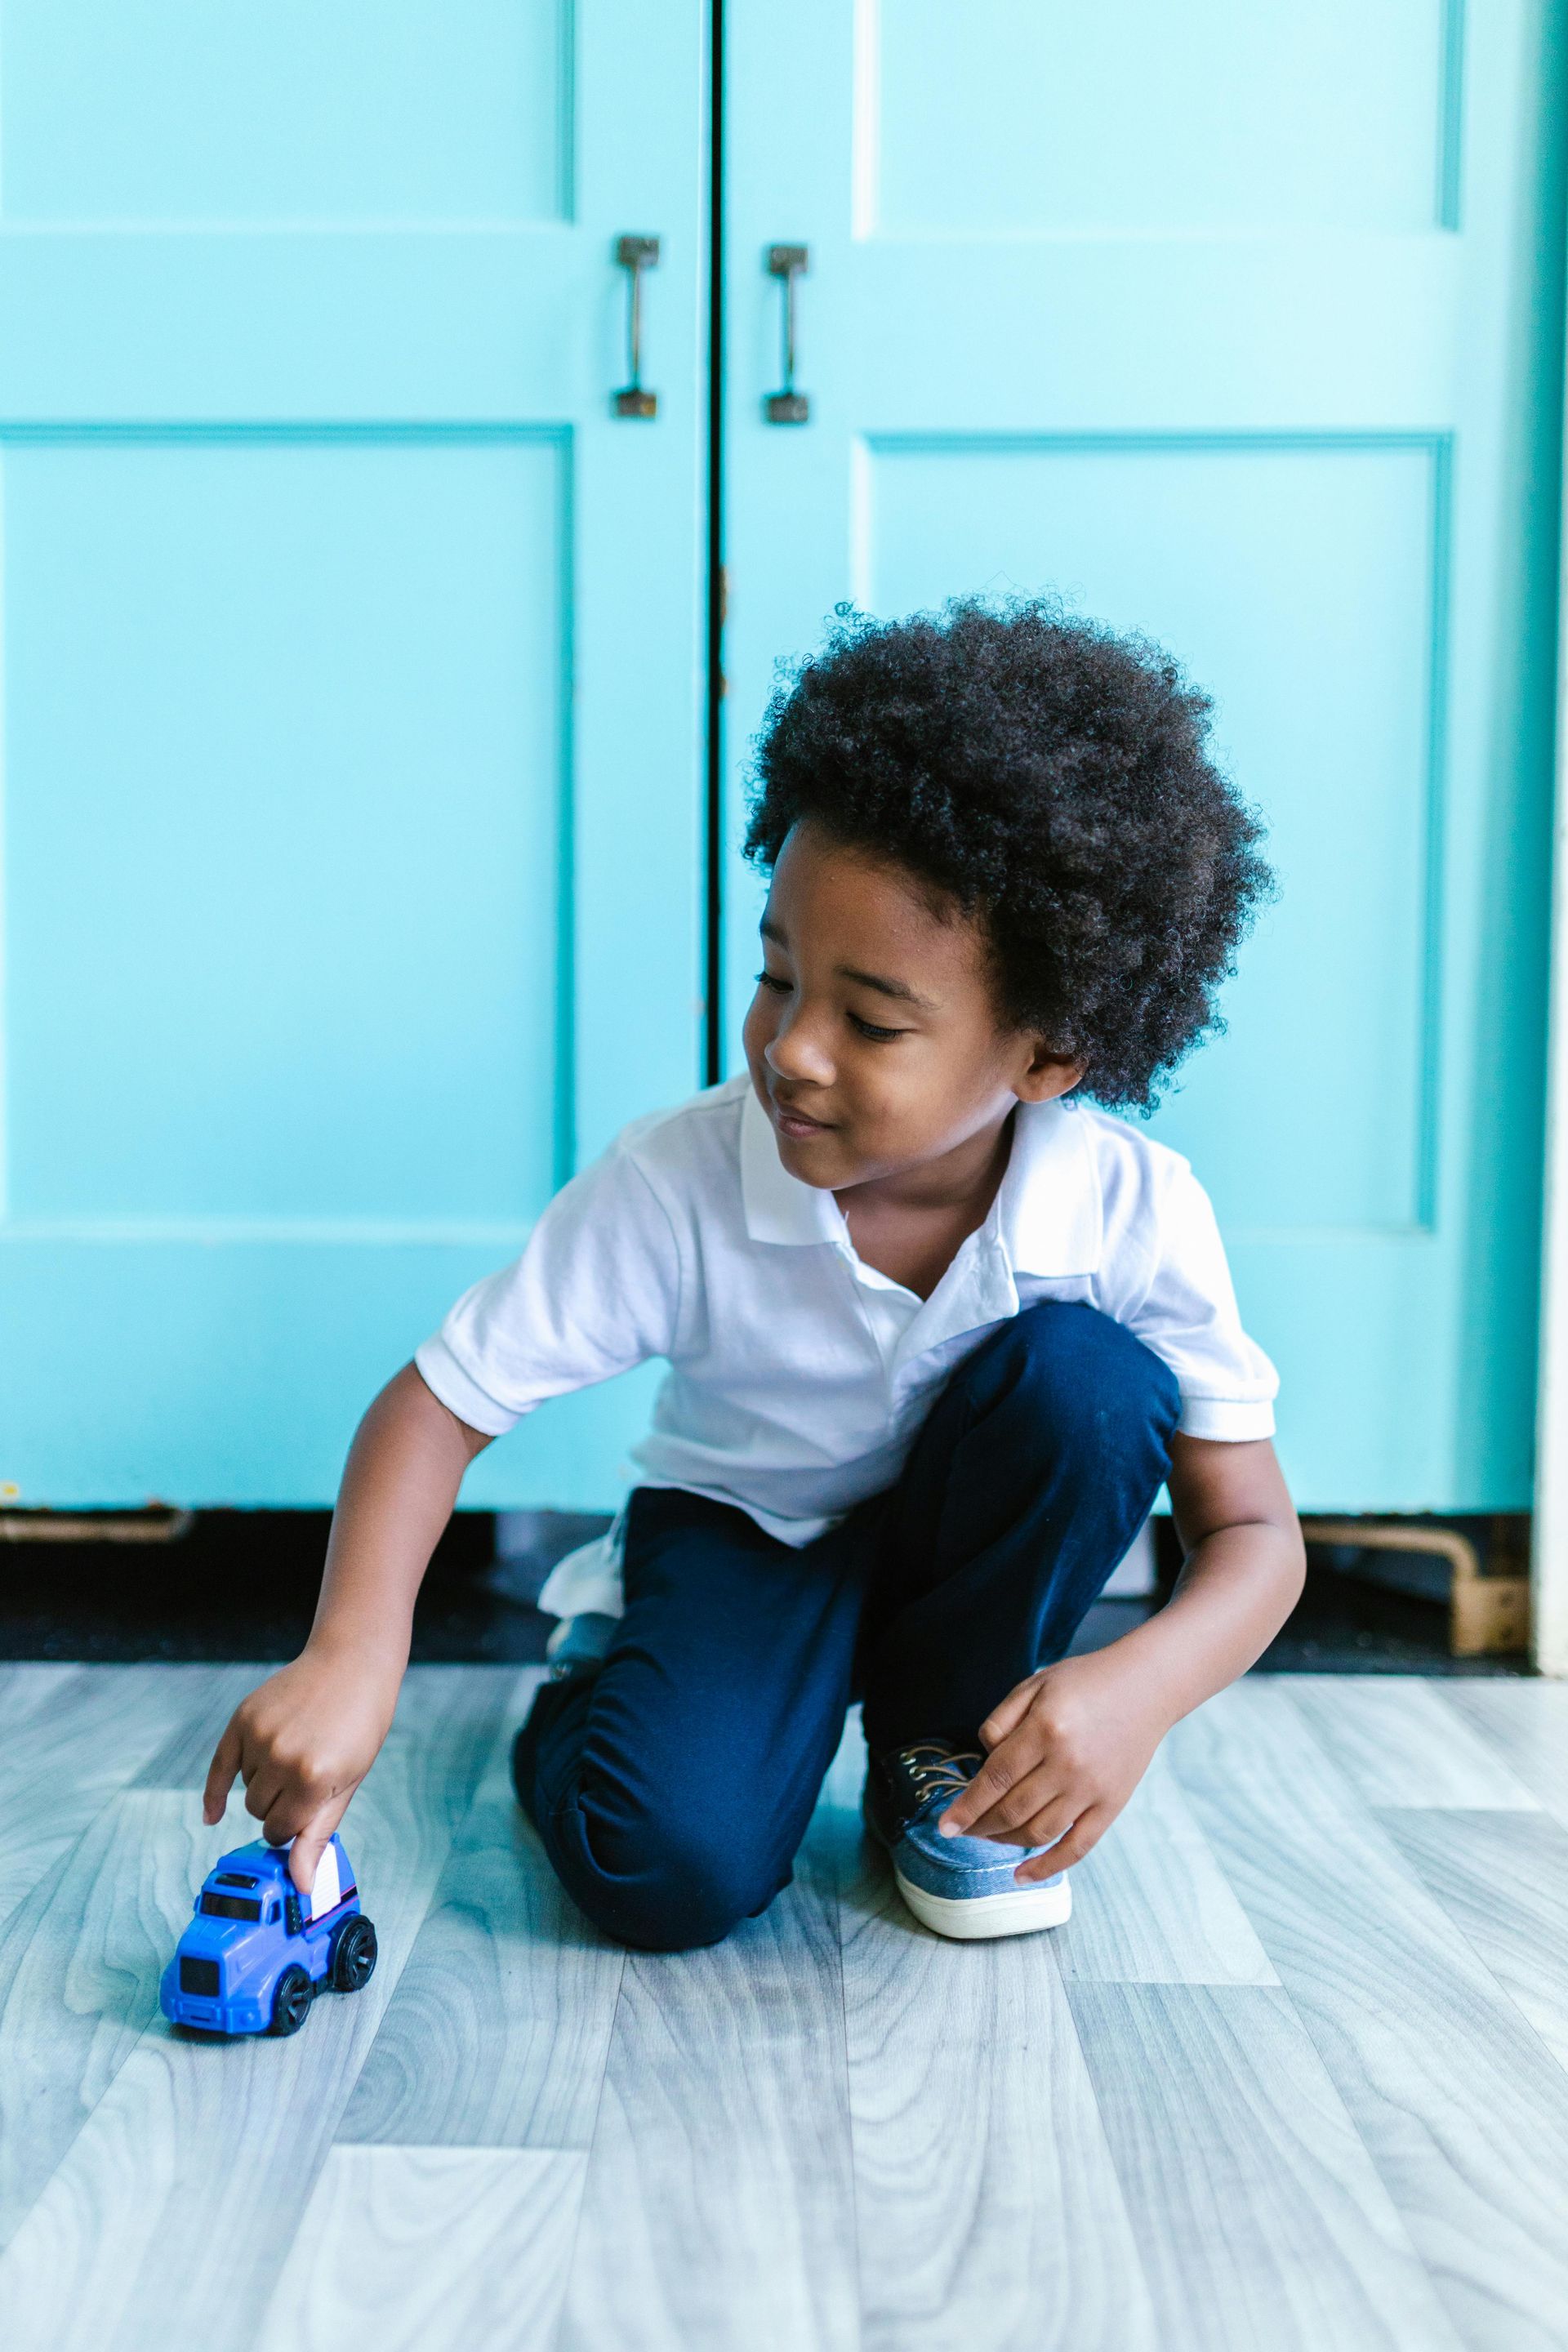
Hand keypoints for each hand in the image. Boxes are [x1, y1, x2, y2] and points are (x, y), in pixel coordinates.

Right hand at [202, 1644, 400, 1893]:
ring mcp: (259, 1735)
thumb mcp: (347, 1783)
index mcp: (313, 1778)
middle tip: (304, 1782)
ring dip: (263, 1785)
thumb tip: (301, 1886)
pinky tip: (212, 1815)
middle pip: (259, 1813)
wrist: (352, 1664)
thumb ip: (317, 1835)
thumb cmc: (359, 1726)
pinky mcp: (243, 1718)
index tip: (305, 1815)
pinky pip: (220, 1767)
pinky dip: (216, 1790)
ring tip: (295, 1756)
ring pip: (245, 1790)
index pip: (281, 1832)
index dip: (293, 1828)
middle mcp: (282, 1757)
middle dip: (279, 1807)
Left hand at [936, 1645, 1172, 1881]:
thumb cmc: (1084, 1682)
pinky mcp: (1112, 1806)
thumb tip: (983, 1760)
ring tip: (987, 1837)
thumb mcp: (1035, 1684)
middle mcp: (1068, 1764)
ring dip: (1005, 1842)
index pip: (995, 1779)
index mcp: (1045, 1730)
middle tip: (962, 1829)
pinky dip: (1047, 1866)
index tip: (945, 1826)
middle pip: (1012, 1810)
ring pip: (1038, 1832)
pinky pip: (1077, 1847)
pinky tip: (1021, 1875)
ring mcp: (1092, 1789)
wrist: (1146, 1687)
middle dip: (979, 1826)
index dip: (966, 1807)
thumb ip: (1001, 1720)